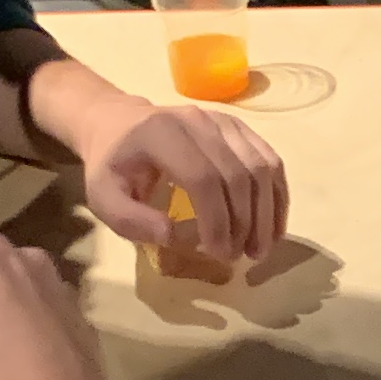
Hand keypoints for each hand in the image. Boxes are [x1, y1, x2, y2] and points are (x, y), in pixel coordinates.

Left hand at [81, 99, 287, 274]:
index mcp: (162, 134)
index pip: (202, 178)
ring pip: (262, 167)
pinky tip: (273, 227)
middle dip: (246, 223)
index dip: (217, 220)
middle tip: (240, 257)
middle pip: (238, 174)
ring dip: (267, 213)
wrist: (119, 123)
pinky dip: (277, 196)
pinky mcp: (239, 128)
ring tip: (260, 249)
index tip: (219, 254)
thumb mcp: (103, 197)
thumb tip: (173, 237)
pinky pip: (270, 161)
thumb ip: (132, 220)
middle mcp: (199, 121)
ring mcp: (224, 122)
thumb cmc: (112, 165)